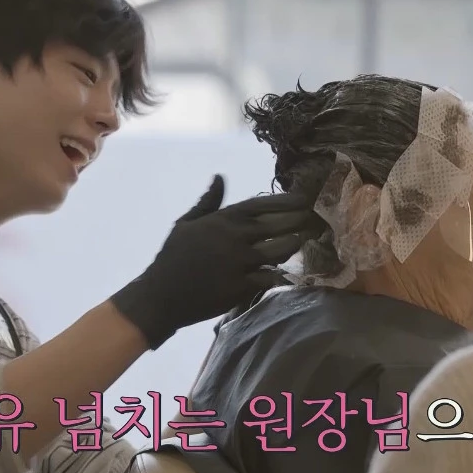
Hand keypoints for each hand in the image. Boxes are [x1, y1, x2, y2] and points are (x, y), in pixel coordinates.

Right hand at [109, 175, 323, 348]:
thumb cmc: (172, 257)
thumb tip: (219, 176)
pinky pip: (270, 277)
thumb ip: (208, 201)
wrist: (161, 295)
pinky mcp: (241, 287)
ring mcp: (238, 264)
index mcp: (221, 220)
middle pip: (276, 226)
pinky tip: (290, 270)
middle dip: (297, 221)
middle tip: (311, 220)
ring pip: (279, 251)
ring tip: (302, 242)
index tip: (303, 199)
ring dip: (293, 246)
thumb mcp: (186, 224)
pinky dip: (281, 273)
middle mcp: (233, 238)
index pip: (260, 205)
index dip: (284, 201)